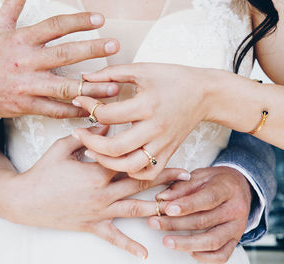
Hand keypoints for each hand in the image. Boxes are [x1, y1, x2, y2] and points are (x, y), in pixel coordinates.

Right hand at [0, 0, 120, 117]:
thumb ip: (11, 7)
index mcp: (21, 41)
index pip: (54, 27)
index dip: (77, 22)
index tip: (99, 20)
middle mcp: (27, 63)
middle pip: (64, 55)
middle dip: (92, 50)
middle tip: (114, 45)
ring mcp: (29, 86)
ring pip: (65, 87)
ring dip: (91, 88)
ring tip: (113, 86)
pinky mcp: (29, 105)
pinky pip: (55, 110)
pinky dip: (74, 110)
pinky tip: (91, 109)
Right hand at [0, 125, 188, 258]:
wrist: (24, 199)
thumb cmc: (43, 171)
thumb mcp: (63, 147)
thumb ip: (87, 138)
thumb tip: (107, 128)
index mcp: (97, 170)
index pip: (129, 160)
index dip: (149, 154)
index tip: (167, 147)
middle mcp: (103, 192)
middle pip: (140, 184)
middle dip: (165, 179)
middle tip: (187, 176)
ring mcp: (99, 211)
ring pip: (134, 209)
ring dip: (158, 208)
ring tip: (178, 207)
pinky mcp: (91, 225)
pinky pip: (113, 238)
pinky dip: (130, 246)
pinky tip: (146, 254)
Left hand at [72, 63, 212, 179]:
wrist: (205, 94)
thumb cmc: (173, 79)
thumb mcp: (142, 69)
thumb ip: (111, 73)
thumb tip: (85, 77)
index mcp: (147, 105)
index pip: (107, 115)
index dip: (88, 107)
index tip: (81, 100)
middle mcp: (155, 129)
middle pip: (114, 148)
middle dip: (89, 142)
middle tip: (78, 134)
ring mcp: (162, 144)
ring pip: (129, 166)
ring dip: (106, 162)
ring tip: (93, 151)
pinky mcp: (168, 153)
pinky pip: (148, 173)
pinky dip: (131, 172)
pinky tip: (119, 160)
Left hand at [148, 167, 252, 263]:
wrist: (240, 187)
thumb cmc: (216, 180)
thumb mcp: (200, 176)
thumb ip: (181, 186)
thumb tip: (162, 198)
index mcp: (227, 188)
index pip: (208, 198)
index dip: (187, 205)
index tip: (167, 209)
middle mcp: (236, 209)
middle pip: (204, 221)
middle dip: (176, 224)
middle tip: (155, 222)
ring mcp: (238, 227)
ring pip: (212, 241)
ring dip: (187, 243)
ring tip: (166, 241)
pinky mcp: (236, 240)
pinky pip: (222, 254)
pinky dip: (205, 256)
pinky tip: (189, 251)